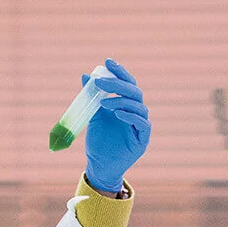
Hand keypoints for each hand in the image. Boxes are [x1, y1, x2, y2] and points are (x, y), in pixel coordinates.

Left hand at [84, 58, 150, 193]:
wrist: (99, 165)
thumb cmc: (98, 140)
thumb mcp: (93, 115)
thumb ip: (91, 96)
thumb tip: (85, 75)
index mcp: (126, 104)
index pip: (127, 83)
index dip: (119, 72)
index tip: (107, 61)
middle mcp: (136, 113)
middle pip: (134, 92)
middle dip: (118, 84)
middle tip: (100, 82)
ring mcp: (141, 126)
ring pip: (139, 107)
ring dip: (121, 101)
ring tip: (103, 103)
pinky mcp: (142, 140)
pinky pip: (142, 124)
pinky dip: (131, 116)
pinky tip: (118, 114)